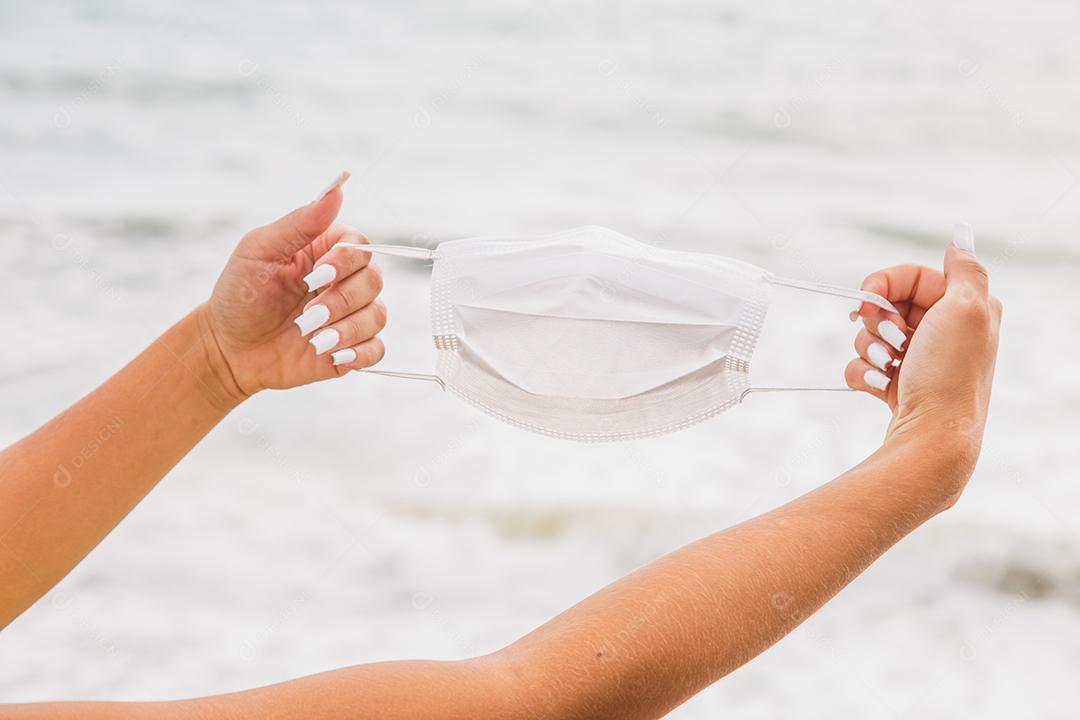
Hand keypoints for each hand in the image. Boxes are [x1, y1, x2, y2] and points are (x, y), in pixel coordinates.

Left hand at [200, 172, 386, 401]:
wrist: (227, 350)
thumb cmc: (239, 295)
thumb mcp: (259, 251)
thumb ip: (300, 222)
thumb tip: (337, 188)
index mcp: (325, 252)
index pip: (360, 244)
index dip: (346, 261)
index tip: (315, 277)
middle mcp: (343, 281)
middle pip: (373, 280)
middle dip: (342, 300)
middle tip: (306, 315)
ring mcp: (349, 316)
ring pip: (378, 315)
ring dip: (347, 328)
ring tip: (313, 339)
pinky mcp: (349, 348)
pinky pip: (376, 350)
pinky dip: (360, 353)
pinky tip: (332, 353)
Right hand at [846, 225, 1001, 477]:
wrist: (931, 438)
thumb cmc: (949, 375)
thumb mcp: (967, 310)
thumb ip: (965, 269)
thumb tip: (960, 237)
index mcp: (966, 308)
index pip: (912, 276)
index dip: (883, 284)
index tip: (867, 301)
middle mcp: (945, 331)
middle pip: (888, 304)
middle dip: (876, 320)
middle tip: (887, 338)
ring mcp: (919, 359)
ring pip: (871, 334)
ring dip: (868, 348)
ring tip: (886, 368)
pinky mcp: (897, 384)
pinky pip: (862, 364)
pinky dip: (861, 372)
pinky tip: (875, 385)